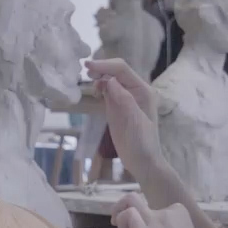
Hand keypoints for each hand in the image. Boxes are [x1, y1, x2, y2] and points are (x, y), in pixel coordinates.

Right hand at [85, 58, 164, 184]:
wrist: (141, 161)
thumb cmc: (141, 142)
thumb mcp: (134, 121)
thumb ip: (123, 99)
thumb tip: (109, 80)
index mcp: (142, 90)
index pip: (122, 70)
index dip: (105, 65)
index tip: (88, 66)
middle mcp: (135, 90)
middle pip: (116, 71)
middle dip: (101, 69)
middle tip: (85, 73)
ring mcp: (125, 98)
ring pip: (110, 79)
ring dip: (99, 77)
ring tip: (91, 86)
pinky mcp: (117, 106)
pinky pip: (107, 90)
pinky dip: (99, 87)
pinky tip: (95, 93)